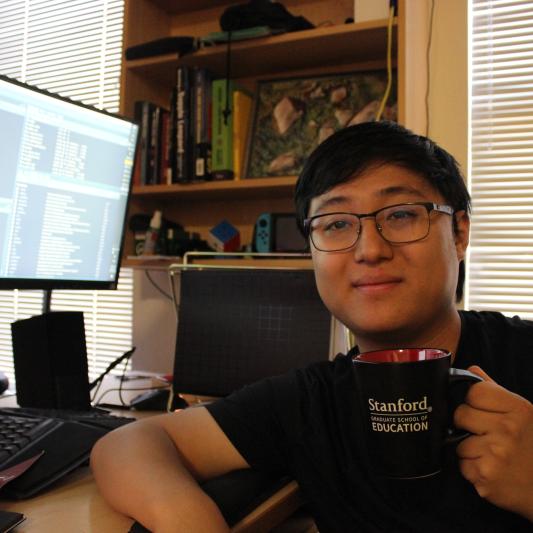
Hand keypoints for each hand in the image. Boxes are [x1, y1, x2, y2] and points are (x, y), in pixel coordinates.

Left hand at [454, 366, 532, 520]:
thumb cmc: (532, 448)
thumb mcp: (523, 415)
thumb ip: (495, 391)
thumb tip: (472, 371)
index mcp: (518, 409)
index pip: (474, 392)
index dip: (473, 401)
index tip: (481, 410)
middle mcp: (508, 429)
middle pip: (461, 414)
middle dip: (467, 425)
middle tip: (486, 435)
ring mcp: (496, 452)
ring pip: (458, 442)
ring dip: (470, 450)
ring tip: (492, 455)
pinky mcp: (485, 474)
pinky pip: (462, 464)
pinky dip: (472, 469)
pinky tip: (491, 470)